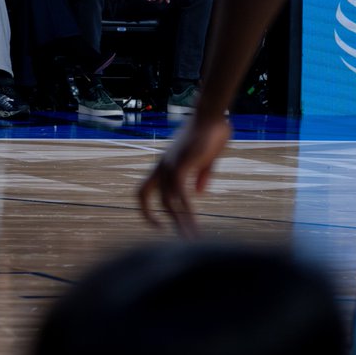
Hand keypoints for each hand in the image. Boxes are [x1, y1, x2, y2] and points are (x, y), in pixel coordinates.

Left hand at [137, 112, 231, 234]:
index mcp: (164, 165)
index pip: (143, 190)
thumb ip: (200, 174)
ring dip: (180, 223)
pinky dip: (187, 212)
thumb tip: (199, 192)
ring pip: (167, 202)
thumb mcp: (205, 158)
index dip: (147, 209)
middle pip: (146, 197)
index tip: (160, 224)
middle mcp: (161, 166)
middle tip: (176, 240)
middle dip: (156, 220)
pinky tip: (195, 224)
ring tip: (192, 239)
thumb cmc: (210, 132)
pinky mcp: (181, 165)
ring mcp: (169, 165)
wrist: (211, 114)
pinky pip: (180, 195)